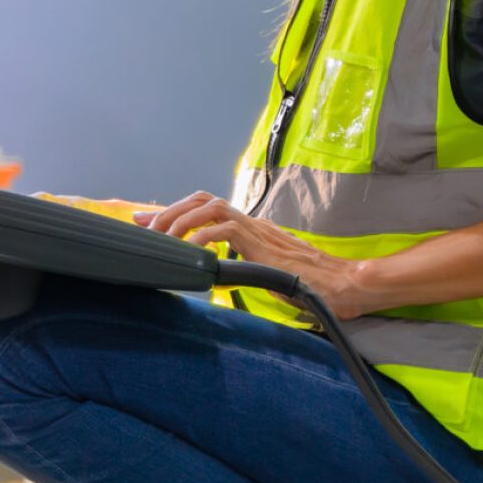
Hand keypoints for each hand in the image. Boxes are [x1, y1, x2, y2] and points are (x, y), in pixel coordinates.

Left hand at [137, 192, 383, 319]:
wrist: (337, 284)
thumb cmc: (306, 282)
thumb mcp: (263, 272)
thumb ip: (240, 266)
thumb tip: (214, 273)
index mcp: (248, 227)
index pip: (206, 207)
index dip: (175, 211)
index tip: (147, 222)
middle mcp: (249, 221)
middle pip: (202, 198)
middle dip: (169, 210)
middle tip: (145, 228)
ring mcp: (255, 228)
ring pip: (209, 207)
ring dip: (180, 221)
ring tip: (162, 241)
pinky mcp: (260, 242)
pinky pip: (223, 230)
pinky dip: (201, 239)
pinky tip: (190, 254)